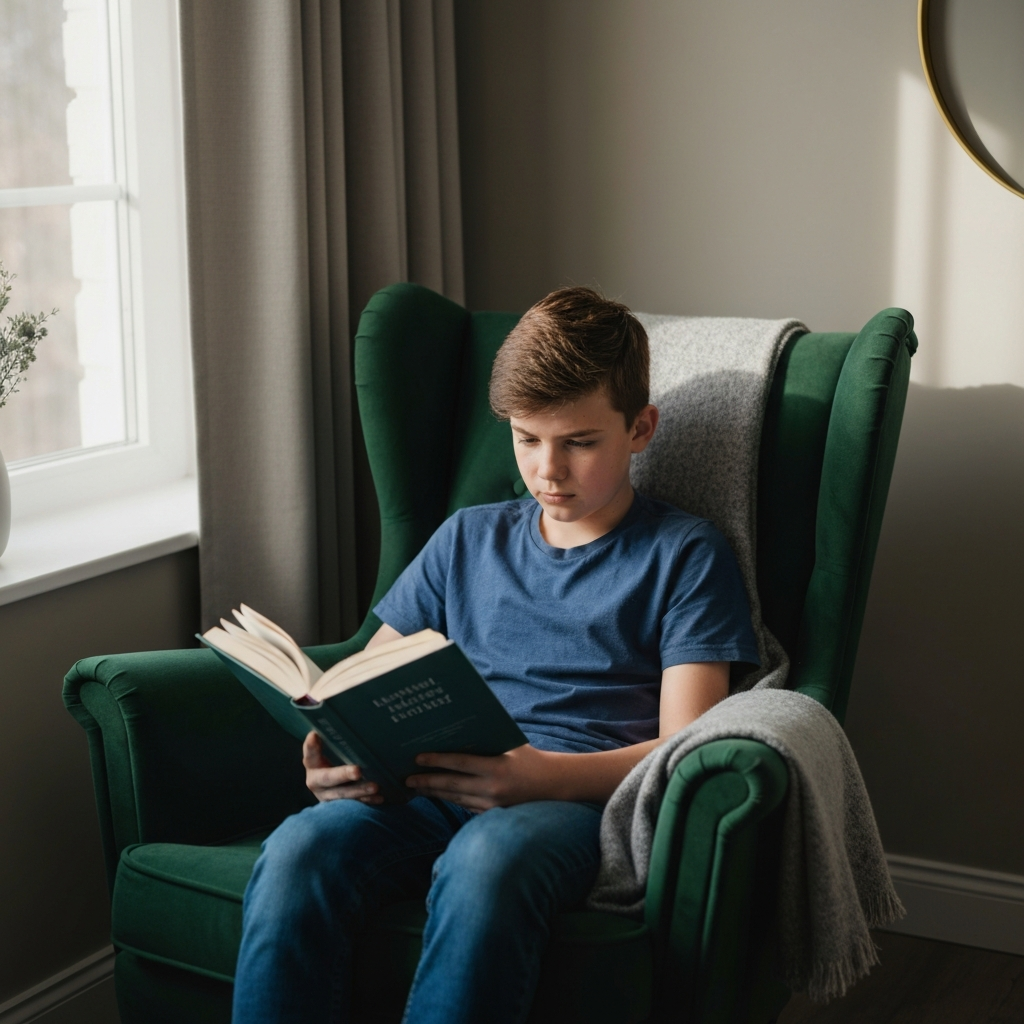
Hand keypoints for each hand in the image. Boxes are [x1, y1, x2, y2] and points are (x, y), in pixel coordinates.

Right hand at [303, 731, 381, 804]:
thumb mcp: (334, 749)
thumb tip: (336, 717)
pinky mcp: (338, 807)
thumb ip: (334, 739)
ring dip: (359, 791)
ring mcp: (327, 796)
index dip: (311, 746)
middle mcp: (317, 781)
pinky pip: (353, 805)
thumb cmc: (336, 759)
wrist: (334, 786)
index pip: (310, 753)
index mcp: (313, 764)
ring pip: (342, 795)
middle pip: (328, 778)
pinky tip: (379, 797)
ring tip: (375, 786)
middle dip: (343, 774)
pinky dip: (367, 801)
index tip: (314, 735)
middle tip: (357, 771)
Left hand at [405, 743, 559, 809]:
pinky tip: (437, 794)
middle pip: (451, 785)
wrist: (552, 785)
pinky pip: (465, 806)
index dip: (436, 761)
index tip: (417, 758)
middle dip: (427, 781)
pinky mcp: (492, 814)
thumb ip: (487, 740)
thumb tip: (458, 729)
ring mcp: (491, 805)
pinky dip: (450, 799)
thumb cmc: (529, 758)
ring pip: (455, 798)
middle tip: (407, 778)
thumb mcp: (510, 744)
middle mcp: (492, 789)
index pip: (459, 763)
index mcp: (496, 767)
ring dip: (434, 793)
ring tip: (416, 787)